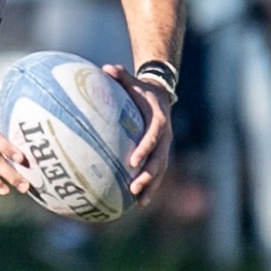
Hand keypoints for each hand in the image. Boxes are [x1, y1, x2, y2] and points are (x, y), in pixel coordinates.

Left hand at [103, 64, 174, 197]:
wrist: (162, 94)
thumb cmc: (141, 89)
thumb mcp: (133, 81)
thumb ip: (120, 76)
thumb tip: (105, 68)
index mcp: (158, 120)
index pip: (152, 137)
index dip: (144, 149)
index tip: (132, 161)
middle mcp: (165, 136)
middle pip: (159, 160)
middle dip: (148, 175)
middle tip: (134, 187)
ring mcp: (164, 146)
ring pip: (160, 170)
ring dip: (151, 186)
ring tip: (139, 202)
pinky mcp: (160, 153)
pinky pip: (156, 172)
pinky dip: (149, 186)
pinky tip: (138, 201)